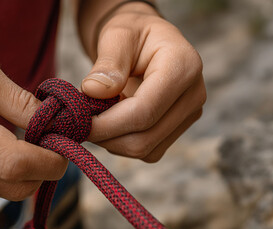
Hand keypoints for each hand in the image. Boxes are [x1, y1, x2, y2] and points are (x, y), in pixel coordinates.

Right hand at [0, 53, 66, 199]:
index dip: (47, 163)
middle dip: (41, 171)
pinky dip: (0, 175)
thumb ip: (16, 98)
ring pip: (1, 192)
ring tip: (20, 143)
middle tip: (48, 145)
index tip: (62, 148)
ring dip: (22, 174)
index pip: (11, 162)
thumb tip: (52, 122)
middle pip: (12, 186)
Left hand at [82, 2, 205, 162]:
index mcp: (183, 66)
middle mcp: (194, 93)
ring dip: (113, 141)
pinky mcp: (180, 128)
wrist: (147, 40)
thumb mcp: (117, 35)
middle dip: (107, 135)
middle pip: (146, 137)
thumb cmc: (131, 33)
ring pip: (146, 149)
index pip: (144, 110)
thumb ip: (108, 63)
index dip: (107, 123)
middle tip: (80, 121)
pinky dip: (124, 143)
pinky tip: (113, 121)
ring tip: (97, 116)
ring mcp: (190, 114)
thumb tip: (94, 92)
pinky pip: (149, 151)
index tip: (78, 121)